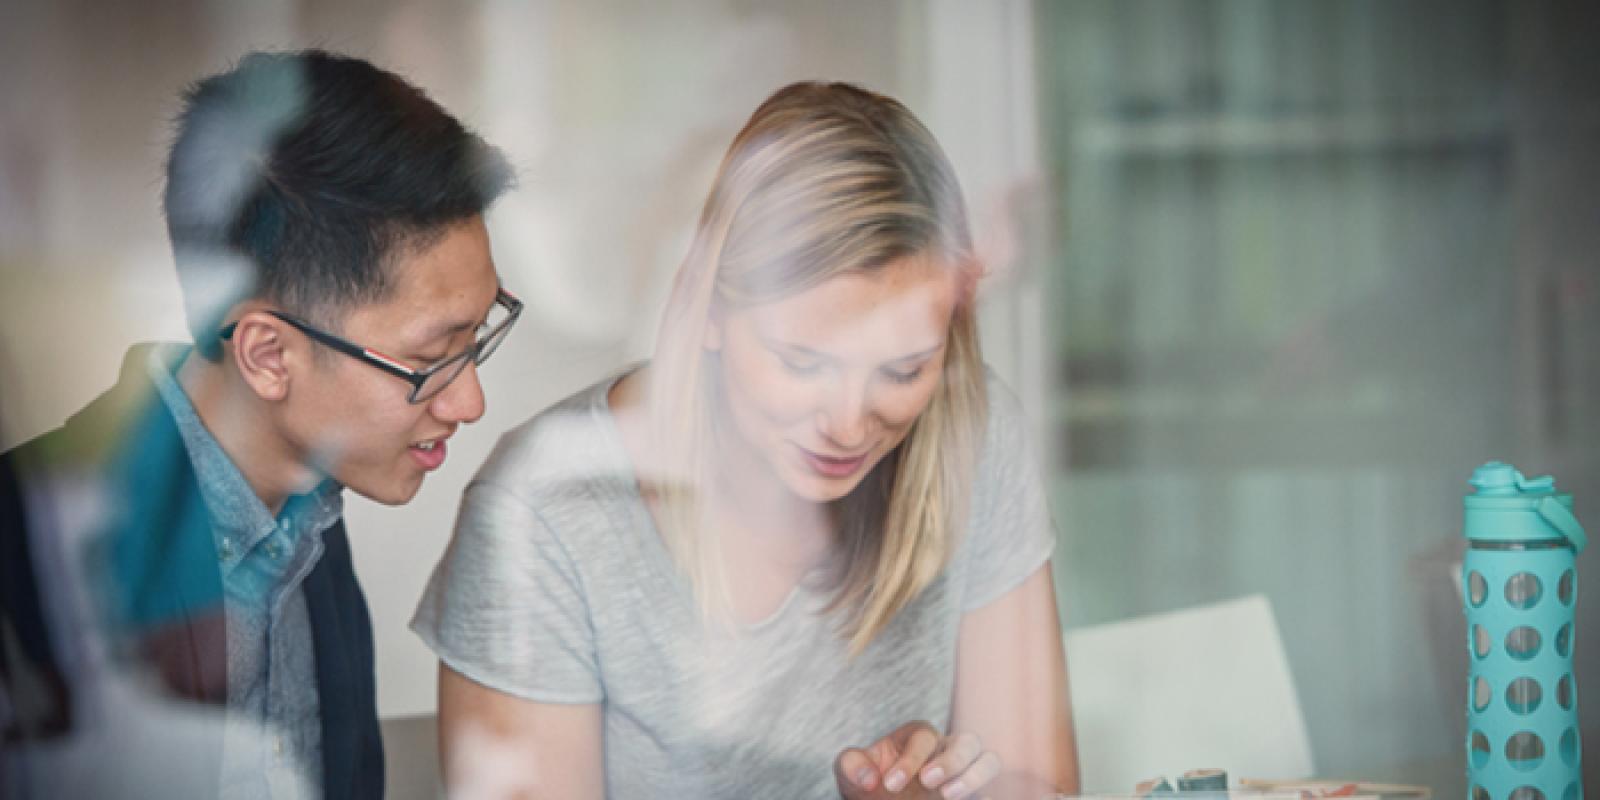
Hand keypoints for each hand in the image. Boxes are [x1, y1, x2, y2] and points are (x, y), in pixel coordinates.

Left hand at [834, 721, 1001, 799]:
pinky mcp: (973, 794)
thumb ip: (851, 766)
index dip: (908, 761)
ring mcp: (965, 772)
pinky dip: (987, 796)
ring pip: (989, 760)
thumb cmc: (870, 782)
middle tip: (928, 782)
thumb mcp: (851, 771)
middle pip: (967, 741)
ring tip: (949, 796)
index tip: (890, 784)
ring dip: (975, 776)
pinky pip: (992, 791)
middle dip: (950, 761)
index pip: (924, 739)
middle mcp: (948, 749)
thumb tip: (868, 779)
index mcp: (920, 736)